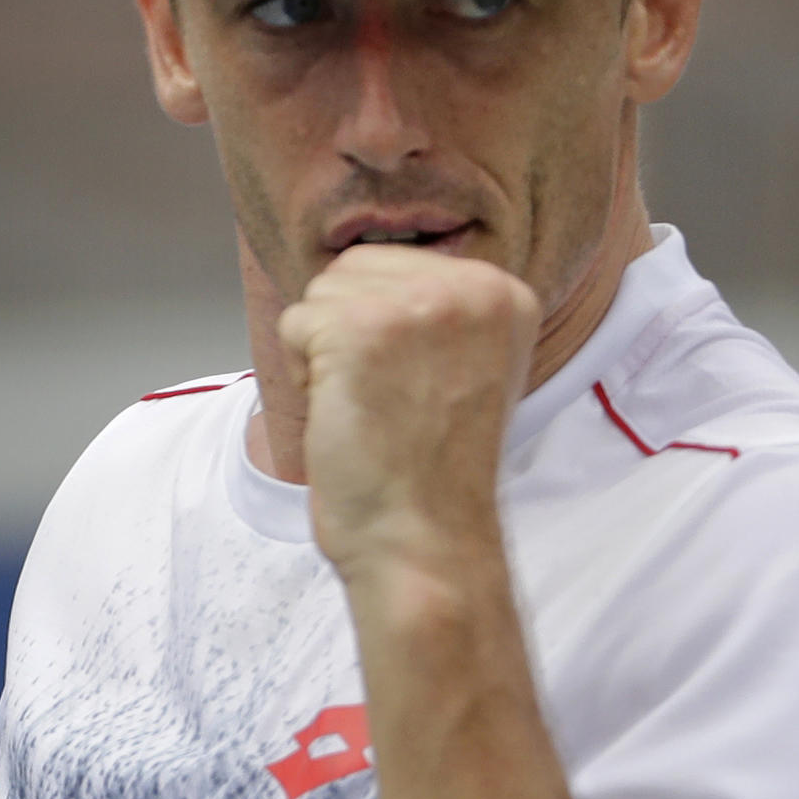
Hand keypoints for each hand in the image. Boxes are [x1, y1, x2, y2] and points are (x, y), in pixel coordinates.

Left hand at [278, 244, 539, 575]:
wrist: (425, 536)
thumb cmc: (435, 466)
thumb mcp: (473, 364)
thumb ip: (442, 309)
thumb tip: (370, 272)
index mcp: (503, 293)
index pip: (399, 262)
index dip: (382, 324)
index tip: (414, 381)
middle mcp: (470, 287)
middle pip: (356, 268)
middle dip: (348, 329)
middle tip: (386, 394)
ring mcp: (416, 304)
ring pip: (322, 293)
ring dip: (324, 351)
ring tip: (369, 402)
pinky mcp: (360, 329)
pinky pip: (295, 323)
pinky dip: (304, 373)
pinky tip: (346, 410)